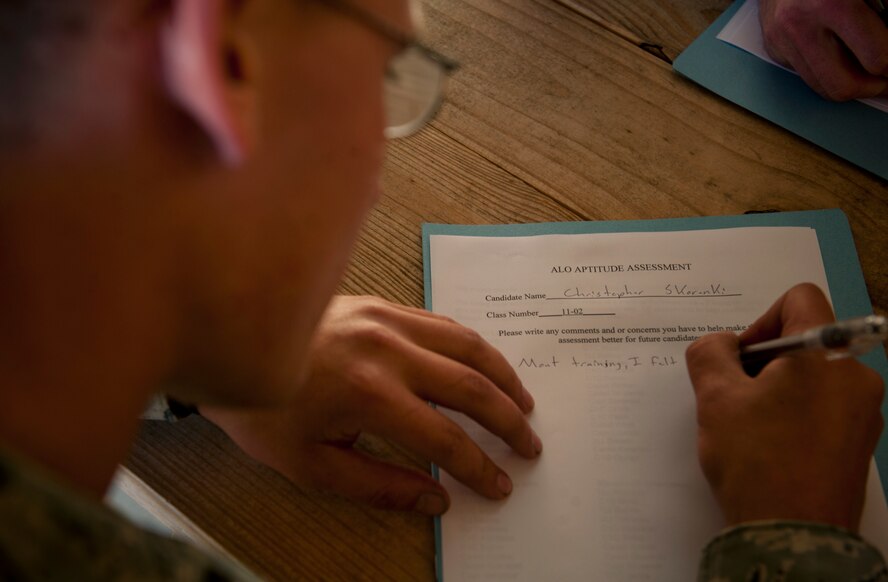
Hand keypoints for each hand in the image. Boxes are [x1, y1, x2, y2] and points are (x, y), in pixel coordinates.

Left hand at [200, 295, 540, 514]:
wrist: (232, 344)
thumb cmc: (265, 411)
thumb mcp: (314, 465)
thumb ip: (381, 485)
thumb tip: (437, 500)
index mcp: (370, 396)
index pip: (446, 440)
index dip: (479, 466)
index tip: (499, 484)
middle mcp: (388, 352)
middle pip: (471, 388)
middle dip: (508, 422)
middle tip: (529, 446)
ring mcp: (387, 321)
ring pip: (467, 346)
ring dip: (503, 377)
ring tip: (523, 402)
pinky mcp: (382, 305)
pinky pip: (443, 322)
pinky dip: (472, 346)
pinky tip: (483, 365)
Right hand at [686, 283, 883, 530]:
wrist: (794, 537)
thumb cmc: (755, 459)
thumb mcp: (715, 398)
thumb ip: (710, 353)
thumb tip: (722, 345)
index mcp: (826, 355)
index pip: (799, 299)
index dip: (760, 320)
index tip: (739, 360)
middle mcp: (856, 376)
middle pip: (805, 342)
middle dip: (763, 362)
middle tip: (734, 398)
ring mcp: (865, 413)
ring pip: (813, 377)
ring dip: (777, 390)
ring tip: (750, 427)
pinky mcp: (860, 443)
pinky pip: (825, 409)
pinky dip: (795, 415)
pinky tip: (771, 447)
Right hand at [759, 0, 887, 99]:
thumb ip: (883, 14)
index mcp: (833, 4)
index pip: (876, 58)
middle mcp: (801, 26)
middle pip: (843, 85)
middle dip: (872, 88)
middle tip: (886, 79)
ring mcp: (782, 40)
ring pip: (821, 86)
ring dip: (849, 84)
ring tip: (866, 72)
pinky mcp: (773, 47)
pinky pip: (804, 73)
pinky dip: (825, 69)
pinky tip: (837, 54)